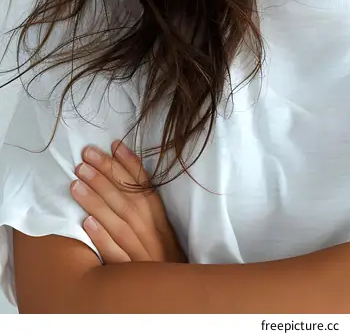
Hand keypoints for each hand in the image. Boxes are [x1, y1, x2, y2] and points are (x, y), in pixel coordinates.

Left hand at [70, 140, 186, 263]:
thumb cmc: (165, 267)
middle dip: (106, 175)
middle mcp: (154, 236)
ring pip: (119, 222)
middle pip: (128, 200)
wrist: (176, 302)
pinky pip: (116, 255)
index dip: (130, 165)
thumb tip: (125, 182)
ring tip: (76, 181)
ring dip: (97, 200)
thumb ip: (147, 215)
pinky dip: (103, 237)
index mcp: (162, 225)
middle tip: (84, 157)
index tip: (113, 144)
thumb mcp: (162, 238)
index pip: (145, 188)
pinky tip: (86, 222)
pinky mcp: (133, 275)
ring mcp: (143, 256)